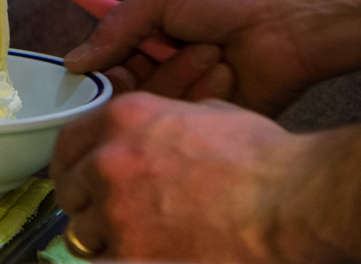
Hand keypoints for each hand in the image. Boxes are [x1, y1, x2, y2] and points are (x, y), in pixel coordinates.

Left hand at [50, 92, 307, 262]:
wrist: (294, 201)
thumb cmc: (262, 158)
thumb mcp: (204, 112)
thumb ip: (159, 120)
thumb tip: (148, 134)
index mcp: (122, 118)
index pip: (67, 144)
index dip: (73, 166)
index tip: (80, 179)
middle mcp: (109, 161)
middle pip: (71, 190)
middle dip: (87, 202)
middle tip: (109, 214)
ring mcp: (116, 211)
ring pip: (83, 232)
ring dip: (103, 236)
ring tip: (135, 239)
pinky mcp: (131, 256)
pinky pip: (103, 262)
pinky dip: (118, 260)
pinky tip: (142, 256)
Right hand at [65, 0, 320, 115]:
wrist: (291, 17)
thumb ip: (114, 28)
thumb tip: (72, 61)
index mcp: (151, 32)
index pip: (109, 58)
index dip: (100, 64)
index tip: (86, 70)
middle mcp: (165, 65)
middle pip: (126, 88)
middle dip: (137, 71)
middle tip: (154, 56)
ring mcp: (190, 93)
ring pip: (155, 104)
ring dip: (179, 73)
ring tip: (211, 49)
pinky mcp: (213, 119)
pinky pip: (186, 120)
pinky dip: (202, 92)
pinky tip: (224, 69)